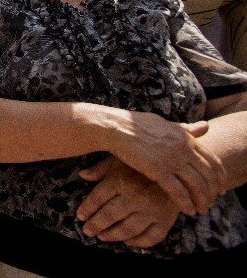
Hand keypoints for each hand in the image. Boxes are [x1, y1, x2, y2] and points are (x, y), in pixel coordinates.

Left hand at [77, 157, 179, 247]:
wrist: (180, 167)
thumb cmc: (144, 163)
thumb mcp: (122, 160)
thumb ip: (101, 169)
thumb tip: (82, 175)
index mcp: (121, 180)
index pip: (97, 198)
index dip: (87, 209)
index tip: (80, 216)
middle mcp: (135, 196)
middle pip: (109, 215)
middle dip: (95, 225)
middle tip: (88, 231)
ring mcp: (151, 210)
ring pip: (127, 229)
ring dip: (112, 235)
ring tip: (102, 236)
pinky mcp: (166, 220)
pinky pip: (150, 238)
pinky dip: (137, 242)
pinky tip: (128, 241)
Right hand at [108, 111, 225, 215]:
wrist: (114, 127)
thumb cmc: (135, 125)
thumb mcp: (165, 124)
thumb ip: (186, 129)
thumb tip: (206, 126)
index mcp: (185, 137)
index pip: (213, 161)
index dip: (220, 177)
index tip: (220, 188)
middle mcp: (183, 148)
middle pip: (209, 175)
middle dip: (213, 192)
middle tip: (211, 202)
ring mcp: (171, 159)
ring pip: (197, 185)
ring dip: (202, 200)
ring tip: (201, 209)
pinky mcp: (158, 170)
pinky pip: (178, 191)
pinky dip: (186, 203)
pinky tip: (188, 210)